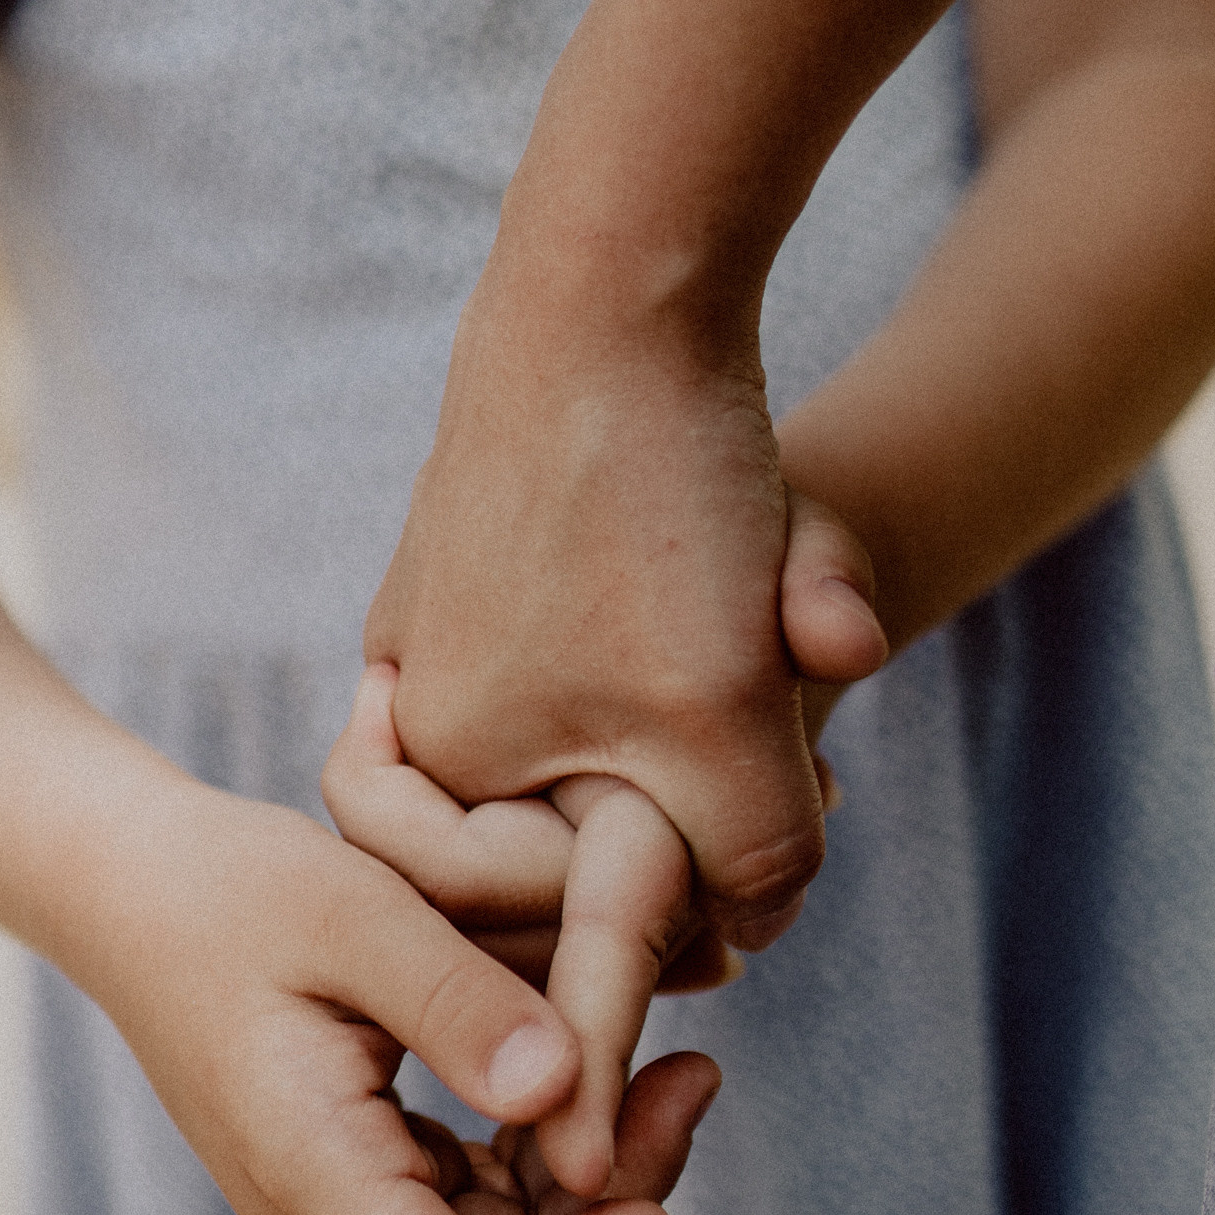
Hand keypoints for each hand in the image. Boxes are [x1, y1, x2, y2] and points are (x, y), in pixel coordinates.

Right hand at [79, 769, 717, 1214]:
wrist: (131, 884)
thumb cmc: (227, 887)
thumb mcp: (353, 912)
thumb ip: (457, 1005)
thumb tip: (563, 1092)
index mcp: (310, 1170)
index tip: (656, 1204)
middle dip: (611, 1205)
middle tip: (693, 1077)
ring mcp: (338, 1200)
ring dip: (592, 1171)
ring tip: (675, 1064)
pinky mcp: (358, 1166)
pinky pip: (475, 1191)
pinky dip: (547, 1142)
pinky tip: (596, 1063)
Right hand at [362, 255, 886, 949]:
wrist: (618, 284)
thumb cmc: (652, 503)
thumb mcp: (724, 720)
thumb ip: (752, 860)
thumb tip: (758, 930)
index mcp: (431, 762)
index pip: (530, 917)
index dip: (650, 928)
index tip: (758, 891)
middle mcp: (418, 703)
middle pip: (551, 844)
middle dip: (665, 842)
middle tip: (796, 799)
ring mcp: (446, 623)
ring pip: (581, 755)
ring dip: (686, 754)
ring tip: (781, 688)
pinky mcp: (496, 554)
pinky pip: (591, 665)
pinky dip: (676, 668)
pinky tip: (760, 615)